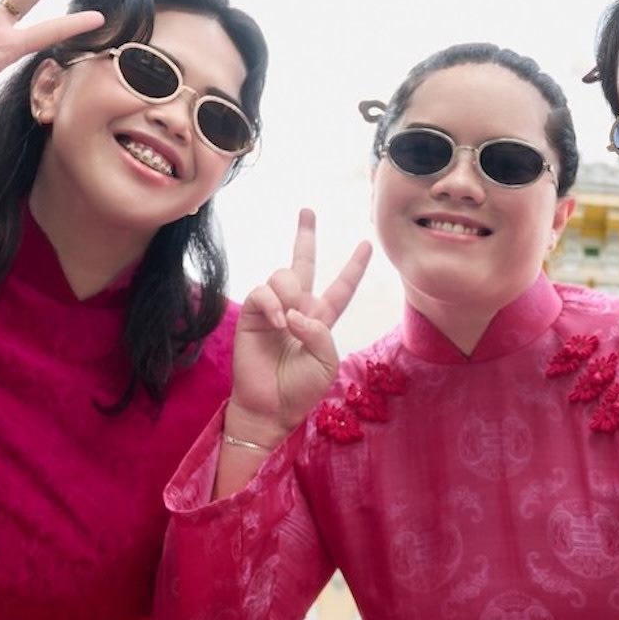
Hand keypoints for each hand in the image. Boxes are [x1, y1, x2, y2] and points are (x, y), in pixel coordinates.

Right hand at [228, 210, 372, 444]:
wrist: (270, 408)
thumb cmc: (300, 389)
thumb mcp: (326, 362)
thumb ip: (320, 332)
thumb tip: (295, 311)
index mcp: (321, 320)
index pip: (340, 288)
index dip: (353, 267)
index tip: (366, 245)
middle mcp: (297, 308)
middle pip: (303, 263)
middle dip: (305, 236)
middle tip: (308, 211)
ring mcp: (274, 310)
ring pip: (283, 275)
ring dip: (290, 292)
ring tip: (289, 321)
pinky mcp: (252, 315)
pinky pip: (262, 292)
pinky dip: (273, 303)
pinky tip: (279, 322)